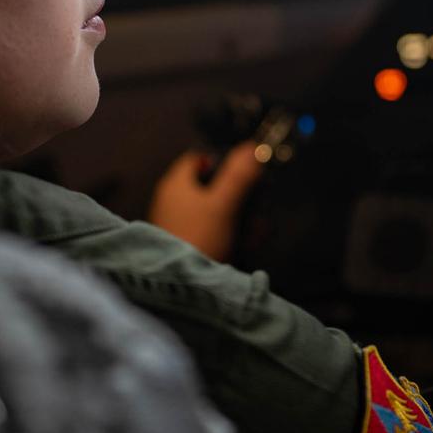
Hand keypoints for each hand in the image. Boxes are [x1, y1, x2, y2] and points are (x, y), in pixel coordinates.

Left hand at [149, 141, 264, 262]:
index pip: (198, 158)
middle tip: (259, 205)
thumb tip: (252, 147)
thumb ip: (239, 175)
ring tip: (258, 230)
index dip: (222, 160)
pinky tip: (248, 245)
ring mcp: (178, 225)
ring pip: (216, 212)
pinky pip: (213, 233)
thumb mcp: (222, 203)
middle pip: (211, 187)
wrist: (178, 285)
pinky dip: (231, 235)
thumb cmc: (198, 236)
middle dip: (240, 196)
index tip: (244, 170)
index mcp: (176, 184)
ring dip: (241, 218)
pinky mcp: (186, 245)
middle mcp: (173, 201)